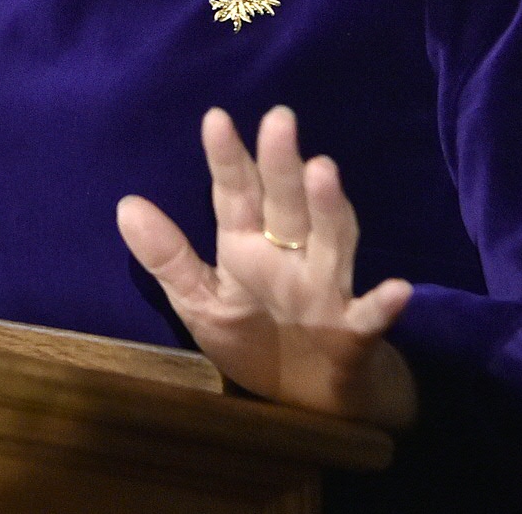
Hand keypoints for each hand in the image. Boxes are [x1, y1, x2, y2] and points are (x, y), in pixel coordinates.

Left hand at [116, 104, 415, 429]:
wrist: (308, 402)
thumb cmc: (253, 336)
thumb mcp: (200, 300)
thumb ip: (167, 256)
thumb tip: (125, 203)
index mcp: (248, 245)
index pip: (236, 193)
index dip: (226, 158)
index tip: (215, 118)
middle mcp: (289, 255)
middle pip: (286, 203)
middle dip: (282, 164)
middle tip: (278, 119)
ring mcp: (325, 289)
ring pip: (330, 241)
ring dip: (329, 210)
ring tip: (323, 171)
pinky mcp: (354, 333)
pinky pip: (370, 317)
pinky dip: (384, 305)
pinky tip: (397, 290)